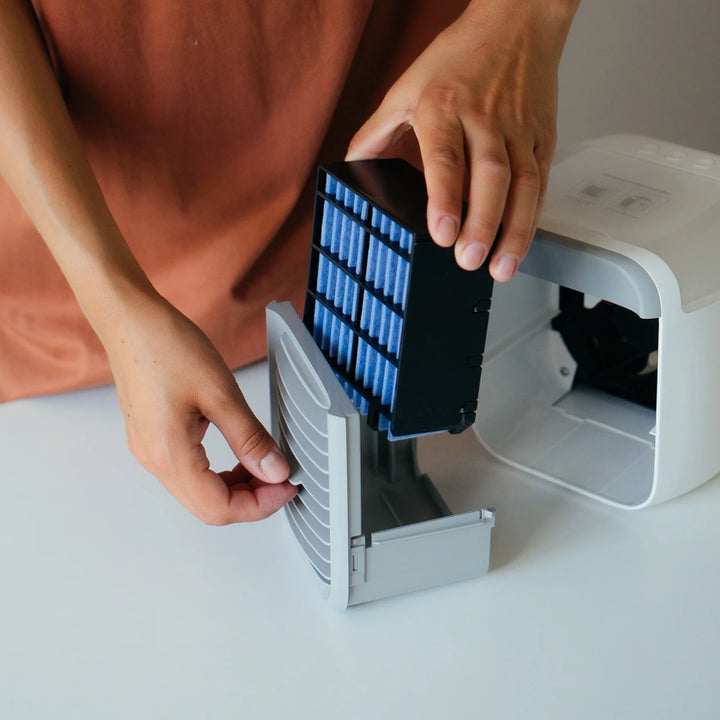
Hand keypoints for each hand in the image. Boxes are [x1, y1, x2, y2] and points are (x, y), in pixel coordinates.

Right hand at [105, 293, 295, 524]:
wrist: (130, 319)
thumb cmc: (166, 346)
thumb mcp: (220, 392)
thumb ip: (250, 438)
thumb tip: (275, 471)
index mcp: (169, 454)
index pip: (219, 508)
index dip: (260, 505)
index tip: (285, 486)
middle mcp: (154, 460)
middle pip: (208, 507)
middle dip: (250, 499)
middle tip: (280, 476)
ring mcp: (150, 451)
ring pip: (199, 493)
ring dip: (235, 487)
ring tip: (263, 464)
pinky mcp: (152, 439)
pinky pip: (189, 473)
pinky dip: (218, 472)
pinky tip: (238, 453)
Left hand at [346, 0, 578, 280]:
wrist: (517, 23)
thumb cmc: (459, 56)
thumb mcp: (405, 88)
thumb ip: (376, 132)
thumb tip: (352, 168)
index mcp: (444, 107)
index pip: (445, 158)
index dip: (445, 199)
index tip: (442, 234)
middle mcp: (484, 119)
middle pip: (489, 176)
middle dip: (482, 223)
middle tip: (469, 260)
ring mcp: (518, 130)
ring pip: (522, 184)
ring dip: (514, 229)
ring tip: (501, 267)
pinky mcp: (542, 137)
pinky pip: (541, 181)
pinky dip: (534, 216)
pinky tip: (522, 242)